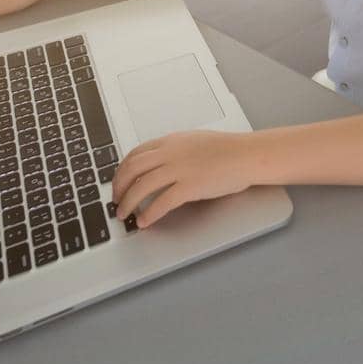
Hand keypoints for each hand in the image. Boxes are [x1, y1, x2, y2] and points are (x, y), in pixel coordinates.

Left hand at [110, 130, 257, 228]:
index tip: (118, 182)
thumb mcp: (193, 142)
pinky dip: (149, 213)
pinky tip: (145, 221)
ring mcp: (179, 169)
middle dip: (119, 187)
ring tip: (124, 214)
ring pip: (142, 186)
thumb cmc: (227, 150)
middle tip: (116, 200)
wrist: (246, 155)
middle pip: (132, 169)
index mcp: (170, 142)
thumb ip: (174, 150)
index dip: (122, 170)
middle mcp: (170, 153)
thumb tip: (160, 164)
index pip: (135, 154)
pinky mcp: (190, 186)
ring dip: (128, 202)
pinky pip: (162, 202)